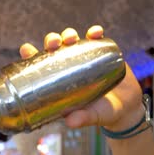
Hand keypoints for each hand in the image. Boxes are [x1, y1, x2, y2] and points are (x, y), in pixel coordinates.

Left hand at [19, 25, 144, 130]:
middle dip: (51, 40)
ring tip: (71, 38)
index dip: (30, 55)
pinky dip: (95, 33)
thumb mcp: (91, 116)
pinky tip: (96, 32)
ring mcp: (83, 58)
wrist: (127, 108)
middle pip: (54, 48)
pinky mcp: (101, 53)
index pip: (39, 65)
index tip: (26, 49)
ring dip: (68, 34)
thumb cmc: (102, 114)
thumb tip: (70, 122)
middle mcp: (67, 66)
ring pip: (71, 40)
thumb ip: (82, 118)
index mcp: (57, 81)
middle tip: (54, 43)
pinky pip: (96, 38)